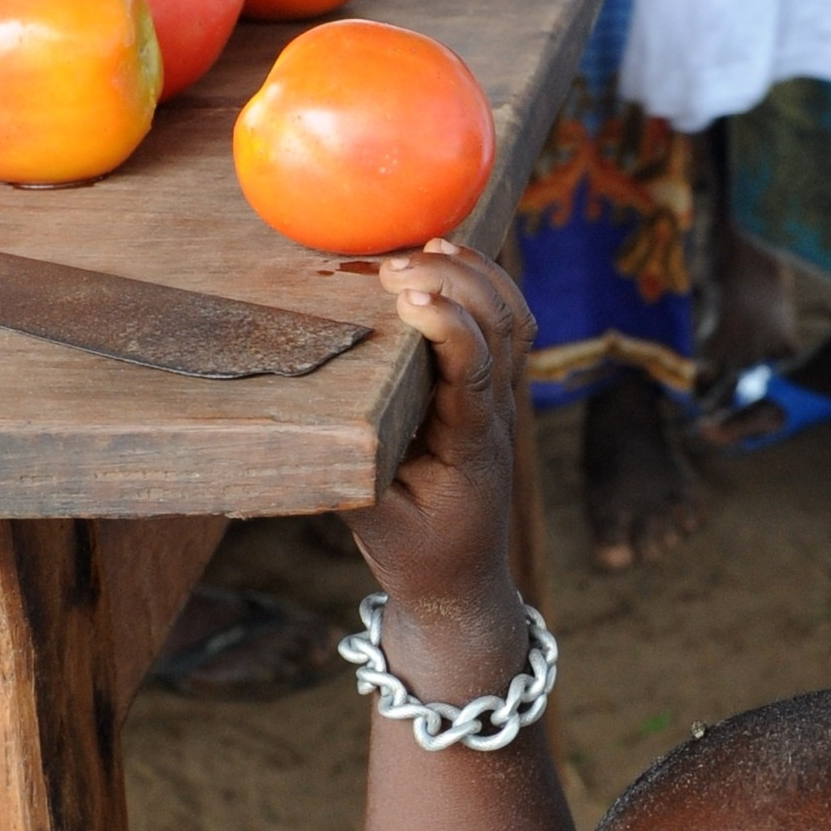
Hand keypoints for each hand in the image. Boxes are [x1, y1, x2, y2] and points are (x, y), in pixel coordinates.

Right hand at [345, 242, 535, 632]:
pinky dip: (482, 283)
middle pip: (501, 329)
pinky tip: (444, 256)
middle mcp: (495, 417)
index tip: (406, 298)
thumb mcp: (377, 527)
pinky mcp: (491, 393)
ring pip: (514, 319)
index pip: (475, 374)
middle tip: (393, 267)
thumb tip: (316, 419)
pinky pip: (505, 326)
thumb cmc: (416, 557)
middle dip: (453, 284)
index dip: (449, 328)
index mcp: (470, 449)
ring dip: (474, 274)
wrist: (461, 584)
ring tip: (422, 246)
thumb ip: (356, 472)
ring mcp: (501, 402)